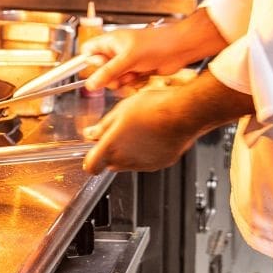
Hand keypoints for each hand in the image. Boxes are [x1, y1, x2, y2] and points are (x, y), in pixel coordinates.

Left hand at [81, 71, 255, 173]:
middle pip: (110, 164)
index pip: (91, 166)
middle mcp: (126, 159)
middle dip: (109, 153)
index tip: (91, 153)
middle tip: (117, 134)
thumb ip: (104, 125)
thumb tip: (91, 133)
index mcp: (112, 146)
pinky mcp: (159, 164)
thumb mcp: (122, 110)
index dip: (90, 161)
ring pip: (128, 164)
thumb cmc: (155, 107)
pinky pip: (146, 162)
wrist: (183, 113)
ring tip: (137, 132)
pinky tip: (151, 137)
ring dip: (127, 153)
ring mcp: (143, 164)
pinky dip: (145, 154)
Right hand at [82, 9, 228, 92]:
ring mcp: (127, 62)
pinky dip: (135, 84)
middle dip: (111, 77)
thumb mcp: (128, 59)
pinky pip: (127, 84)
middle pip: (101, 71)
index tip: (96, 70)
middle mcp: (117, 52)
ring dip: (125, 81)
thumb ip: (108, 72)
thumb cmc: (155, 44)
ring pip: (115, 80)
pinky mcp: (137, 72)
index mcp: (110, 42)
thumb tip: (90, 84)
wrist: (178, 50)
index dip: (90, 62)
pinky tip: (144, 76)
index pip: (88, 51)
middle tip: (123, 73)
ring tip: (136, 73)